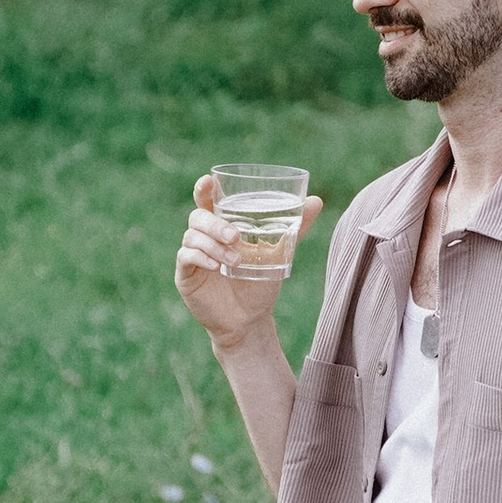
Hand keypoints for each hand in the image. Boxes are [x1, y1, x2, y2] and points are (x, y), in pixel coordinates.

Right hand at [173, 171, 321, 353]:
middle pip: (198, 217)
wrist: (250, 321)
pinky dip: (200, 258)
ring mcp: (192, 256)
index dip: (203, 189)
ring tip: (235, 261)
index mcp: (221, 228)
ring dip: (214, 246)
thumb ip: (295, 228)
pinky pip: (186, 257)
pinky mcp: (185, 275)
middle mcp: (203, 238)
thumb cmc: (260, 285)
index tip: (208, 181)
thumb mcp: (279, 254)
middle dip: (215, 224)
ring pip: (192, 237)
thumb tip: (316, 200)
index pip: (207, 201)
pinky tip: (214, 266)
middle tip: (235, 236)